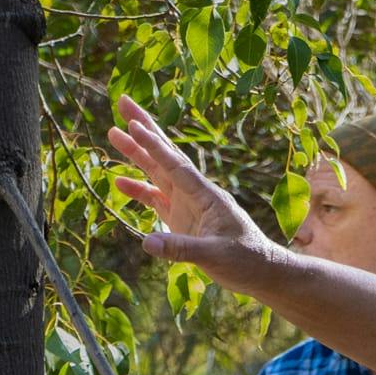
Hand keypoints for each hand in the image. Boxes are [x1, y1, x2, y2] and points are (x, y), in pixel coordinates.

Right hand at [107, 95, 280, 291]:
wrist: (262, 272)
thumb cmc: (246, 260)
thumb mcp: (215, 255)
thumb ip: (182, 248)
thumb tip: (147, 242)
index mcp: (206, 196)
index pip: (175, 165)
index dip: (153, 145)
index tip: (132, 123)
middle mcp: (196, 194)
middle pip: (165, 156)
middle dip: (144, 130)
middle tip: (123, 102)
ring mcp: (189, 205)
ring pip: (158, 173)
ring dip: (137, 154)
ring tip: (113, 133)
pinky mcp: (183, 220)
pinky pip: (157, 199)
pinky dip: (139, 190)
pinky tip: (120, 181)